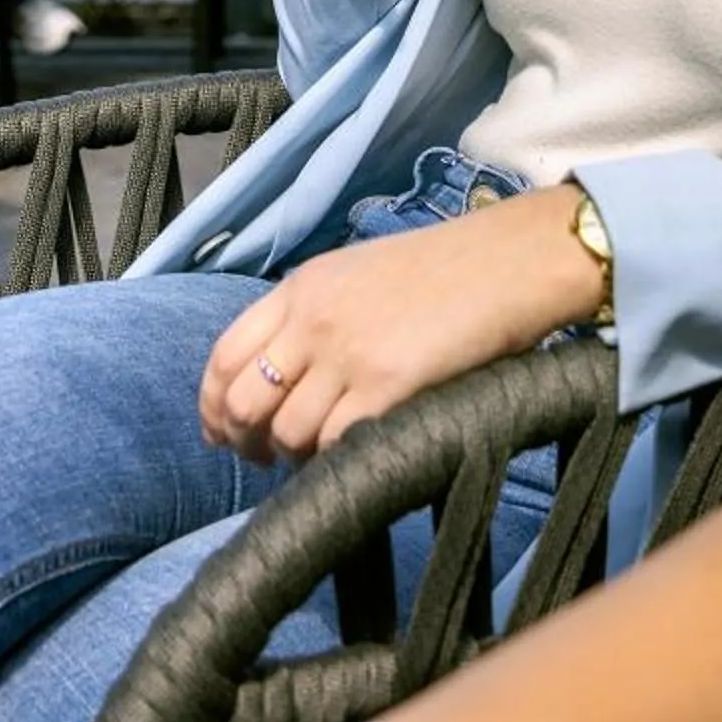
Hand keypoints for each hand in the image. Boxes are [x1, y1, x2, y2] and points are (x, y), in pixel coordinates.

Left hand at [200, 188, 601, 459]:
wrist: (509, 261)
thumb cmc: (443, 270)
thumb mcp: (357, 274)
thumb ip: (312, 315)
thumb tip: (280, 377)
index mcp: (300, 288)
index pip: (223, 355)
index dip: (213, 405)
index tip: (222, 432)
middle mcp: (312, 318)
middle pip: (241, 400)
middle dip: (245, 441)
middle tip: (266, 458)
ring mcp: (347, 353)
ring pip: (284, 432)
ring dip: (294, 457)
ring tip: (320, 456)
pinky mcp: (387, 385)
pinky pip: (333, 443)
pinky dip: (335, 460)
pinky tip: (354, 453)